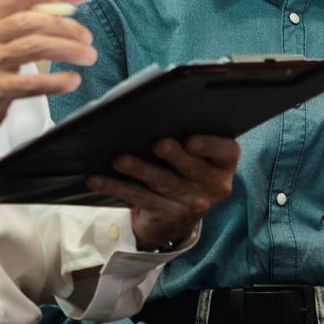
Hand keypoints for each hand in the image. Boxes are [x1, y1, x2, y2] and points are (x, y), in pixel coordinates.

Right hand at [0, 0, 95, 161]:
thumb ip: (15, 25)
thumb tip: (60, 11)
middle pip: (34, 19)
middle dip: (68, 26)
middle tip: (87, 37)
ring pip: (36, 46)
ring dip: (69, 49)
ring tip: (87, 56)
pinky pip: (31, 82)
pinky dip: (56, 81)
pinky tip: (71, 81)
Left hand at [87, 135, 239, 250]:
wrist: (178, 213)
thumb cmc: (184, 165)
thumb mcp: (197, 153)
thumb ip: (188, 132)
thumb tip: (156, 108)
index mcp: (223, 163)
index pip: (226, 151)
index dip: (210, 145)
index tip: (191, 139)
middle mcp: (213, 185)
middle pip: (192, 168)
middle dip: (173, 155)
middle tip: (157, 143)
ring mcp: (191, 204)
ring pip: (163, 183)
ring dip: (139, 170)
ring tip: (120, 160)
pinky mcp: (167, 215)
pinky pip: (139, 198)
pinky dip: (116, 187)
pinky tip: (97, 179)